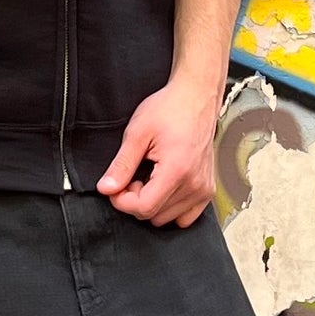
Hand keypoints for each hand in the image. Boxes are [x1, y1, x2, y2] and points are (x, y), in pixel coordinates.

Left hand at [97, 77, 219, 226]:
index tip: (116, 187)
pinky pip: (185, 216)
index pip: (143, 208)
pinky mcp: (207, 189)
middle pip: (154, 215)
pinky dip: (171, 208)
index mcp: (177, 170)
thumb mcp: (137, 132)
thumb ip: (121, 165)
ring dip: (153, 203)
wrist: (196, 97)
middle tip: (133, 176)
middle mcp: (194, 184)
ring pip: (168, 218)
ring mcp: (203, 188)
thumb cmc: (171, 108)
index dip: (122, 201)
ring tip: (149, 177)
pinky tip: (163, 187)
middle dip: (136, 200)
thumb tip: (107, 188)